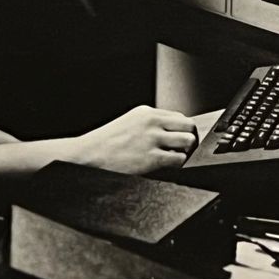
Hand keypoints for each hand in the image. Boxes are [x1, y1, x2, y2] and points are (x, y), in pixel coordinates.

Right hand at [69, 105, 197, 174]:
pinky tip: (168, 165)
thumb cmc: (108, 141)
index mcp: (146, 112)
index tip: (181, 137)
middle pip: (188, 126)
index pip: (180, 116)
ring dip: (185, 151)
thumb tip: (172, 131)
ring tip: (176, 156)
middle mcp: (152, 122)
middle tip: (184, 148)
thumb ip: (150, 123)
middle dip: (189, 138)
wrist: (89, 154)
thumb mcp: (130, 122)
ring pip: (188, 141)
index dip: (183, 129)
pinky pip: (179, 159)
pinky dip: (178, 163)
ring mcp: (152, 139)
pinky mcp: (152, 158)